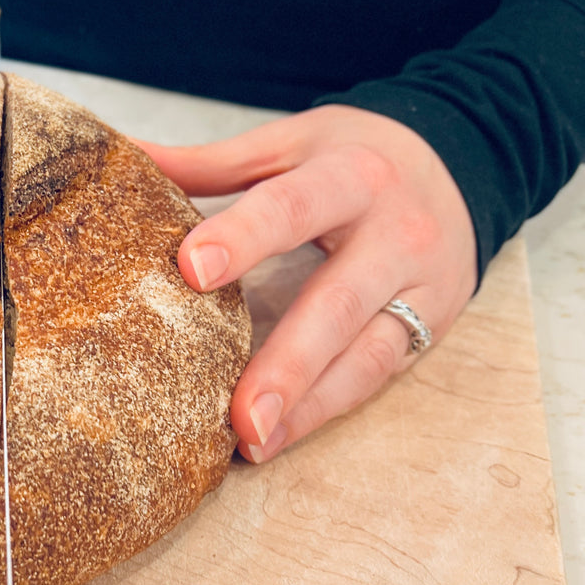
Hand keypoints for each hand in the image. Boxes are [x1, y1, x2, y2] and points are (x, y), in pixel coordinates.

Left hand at [140, 105, 477, 461]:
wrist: (458, 163)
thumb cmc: (353, 155)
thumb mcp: (290, 144)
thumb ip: (210, 163)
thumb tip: (125, 156)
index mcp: (350, 174)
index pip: (293, 207)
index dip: (244, 236)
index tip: (191, 269)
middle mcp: (395, 233)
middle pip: (338, 301)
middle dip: (287, 359)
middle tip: (238, 411)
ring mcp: (420, 287)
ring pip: (365, 353)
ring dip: (307, 404)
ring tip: (253, 440)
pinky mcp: (431, 325)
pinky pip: (377, 374)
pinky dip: (326, 409)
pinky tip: (278, 436)